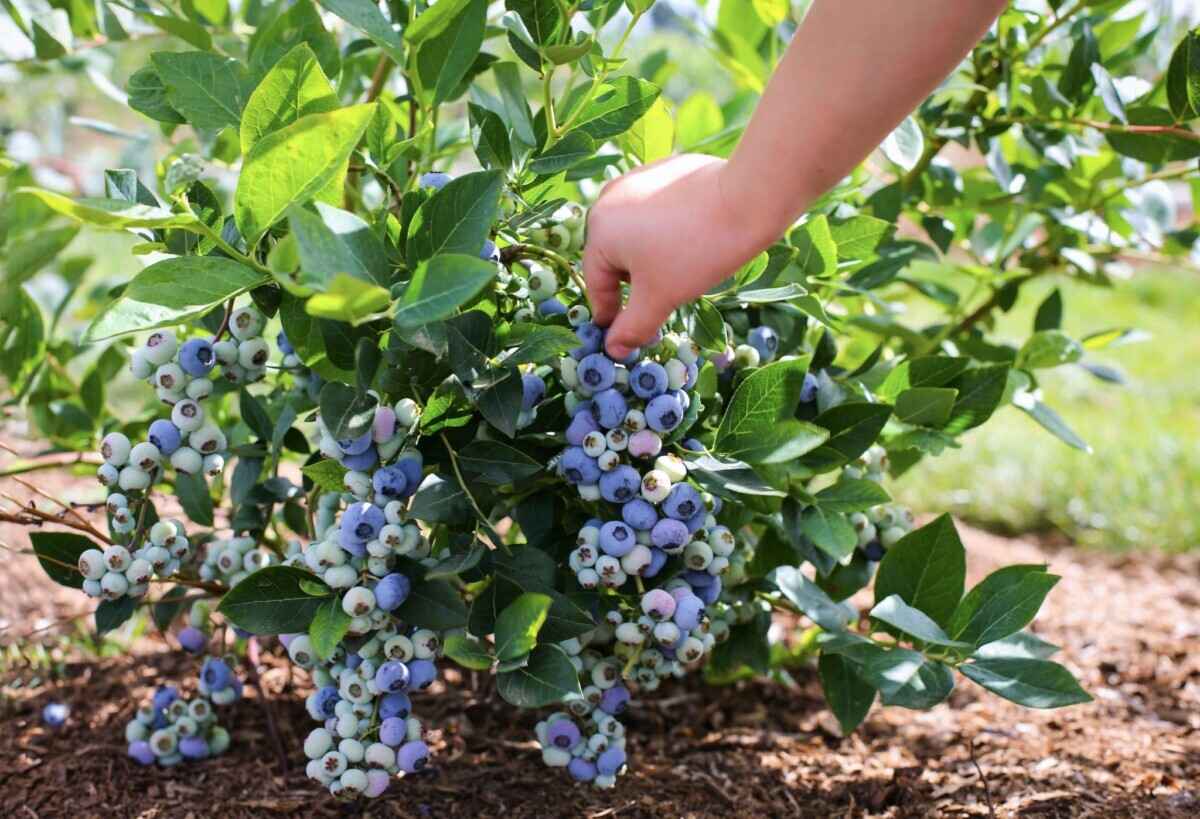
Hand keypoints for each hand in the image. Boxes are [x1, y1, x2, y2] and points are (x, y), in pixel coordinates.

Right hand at [583, 154, 780, 359]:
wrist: (748, 198)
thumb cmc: (695, 251)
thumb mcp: (659, 297)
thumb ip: (632, 326)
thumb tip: (612, 350)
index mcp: (600, 228)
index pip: (597, 283)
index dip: (612, 316)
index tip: (629, 335)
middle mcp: (609, 197)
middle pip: (615, 257)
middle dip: (635, 285)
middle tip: (661, 305)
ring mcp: (637, 178)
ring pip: (636, 234)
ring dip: (651, 260)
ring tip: (681, 274)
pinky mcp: (666, 169)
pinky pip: (656, 211)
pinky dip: (667, 232)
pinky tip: (693, 243)